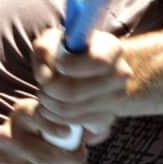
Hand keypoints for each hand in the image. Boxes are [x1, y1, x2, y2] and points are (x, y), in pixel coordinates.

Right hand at [0, 97, 87, 163]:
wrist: (16, 157)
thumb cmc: (47, 133)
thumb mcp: (56, 119)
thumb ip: (77, 121)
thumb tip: (101, 130)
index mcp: (23, 112)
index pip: (42, 119)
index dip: (57, 128)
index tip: (70, 133)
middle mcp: (7, 135)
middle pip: (48, 158)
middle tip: (83, 161)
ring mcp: (4, 161)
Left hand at [32, 27, 129, 145]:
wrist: (89, 69)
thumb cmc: (67, 50)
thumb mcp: (54, 40)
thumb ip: (45, 50)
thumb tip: (45, 78)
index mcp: (111, 49)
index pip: (98, 61)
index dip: (72, 65)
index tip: (59, 63)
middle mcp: (120, 76)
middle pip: (75, 91)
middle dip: (49, 90)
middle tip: (43, 86)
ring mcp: (116, 100)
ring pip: (69, 109)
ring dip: (49, 104)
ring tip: (45, 95)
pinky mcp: (105, 120)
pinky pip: (72, 123)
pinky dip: (56, 118)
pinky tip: (53, 108)